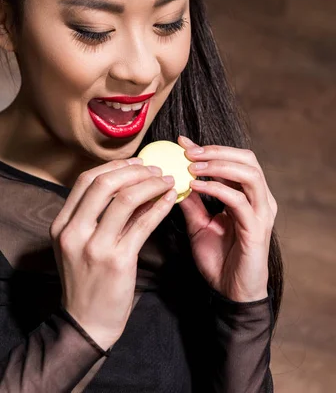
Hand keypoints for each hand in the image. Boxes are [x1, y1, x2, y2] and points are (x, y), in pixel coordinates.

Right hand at [49, 158, 176, 350]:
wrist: (87, 323)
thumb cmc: (87, 281)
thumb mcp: (81, 244)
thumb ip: (100, 215)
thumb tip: (133, 184)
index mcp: (62, 224)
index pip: (85, 181)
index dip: (113, 167)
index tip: (135, 163)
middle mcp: (74, 232)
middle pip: (103, 183)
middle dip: (133, 170)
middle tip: (154, 169)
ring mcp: (94, 247)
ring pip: (125, 199)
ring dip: (150, 184)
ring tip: (165, 181)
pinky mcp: (117, 261)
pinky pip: (142, 224)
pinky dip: (159, 207)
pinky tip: (170, 199)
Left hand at [177, 136, 277, 301]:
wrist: (231, 293)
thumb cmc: (219, 259)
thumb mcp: (198, 225)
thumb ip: (191, 202)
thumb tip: (173, 179)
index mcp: (248, 195)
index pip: (233, 160)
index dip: (208, 148)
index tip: (182, 141)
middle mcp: (259, 199)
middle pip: (247, 159)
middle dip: (216, 151)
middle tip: (188, 151)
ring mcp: (261, 213)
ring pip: (249, 174)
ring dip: (218, 165)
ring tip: (192, 166)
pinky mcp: (257, 230)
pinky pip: (239, 201)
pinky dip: (218, 189)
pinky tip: (197, 186)